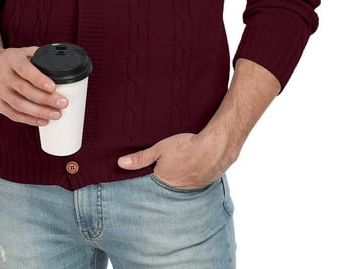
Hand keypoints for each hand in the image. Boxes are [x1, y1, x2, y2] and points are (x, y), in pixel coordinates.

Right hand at [0, 43, 68, 126]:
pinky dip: (29, 119)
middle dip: (45, 98)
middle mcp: (2, 76)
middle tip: (62, 103)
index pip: (25, 70)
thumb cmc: (7, 60)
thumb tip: (59, 62)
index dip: (39, 79)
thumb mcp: (20, 51)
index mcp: (11, 60)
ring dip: (39, 112)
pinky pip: (13, 114)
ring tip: (56, 114)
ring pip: (19, 105)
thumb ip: (38, 55)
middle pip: (24, 90)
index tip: (53, 87)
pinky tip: (43, 121)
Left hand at [117, 132, 238, 189]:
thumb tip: (120, 164)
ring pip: (179, 184)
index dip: (148, 177)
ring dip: (178, 177)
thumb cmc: (186, 146)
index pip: (150, 185)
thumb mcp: (160, 148)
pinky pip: (192, 182)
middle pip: (165, 185)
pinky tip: (192, 166)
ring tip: (179, 166)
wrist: (215, 148)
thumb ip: (141, 158)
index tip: (145, 173)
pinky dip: (190, 176)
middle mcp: (175, 189)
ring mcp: (190, 188)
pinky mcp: (202, 184)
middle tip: (166, 167)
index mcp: (163, 180)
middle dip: (163, 178)